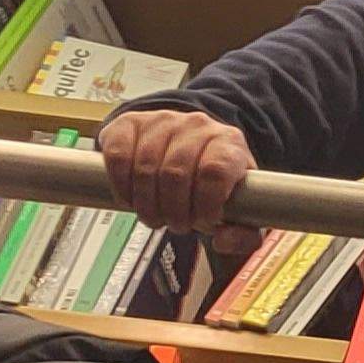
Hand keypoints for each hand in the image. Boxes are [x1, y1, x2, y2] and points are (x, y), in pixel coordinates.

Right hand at [99, 109, 253, 231]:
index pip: (215, 172)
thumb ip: (244, 235)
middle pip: (176, 173)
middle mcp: (197, 125)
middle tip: (176, 225)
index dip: (205, 204)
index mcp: (229, 144)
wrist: (190, 147)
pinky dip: (121, 185)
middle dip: (174, 211)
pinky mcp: (130, 123)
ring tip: (155, 217)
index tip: (202, 223)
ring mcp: (162, 121)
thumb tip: (223, 242)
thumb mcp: (240, 209)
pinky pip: (118, 156)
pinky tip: (130, 199)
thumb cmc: (216, 183)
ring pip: (145, 168)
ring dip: (147, 204)